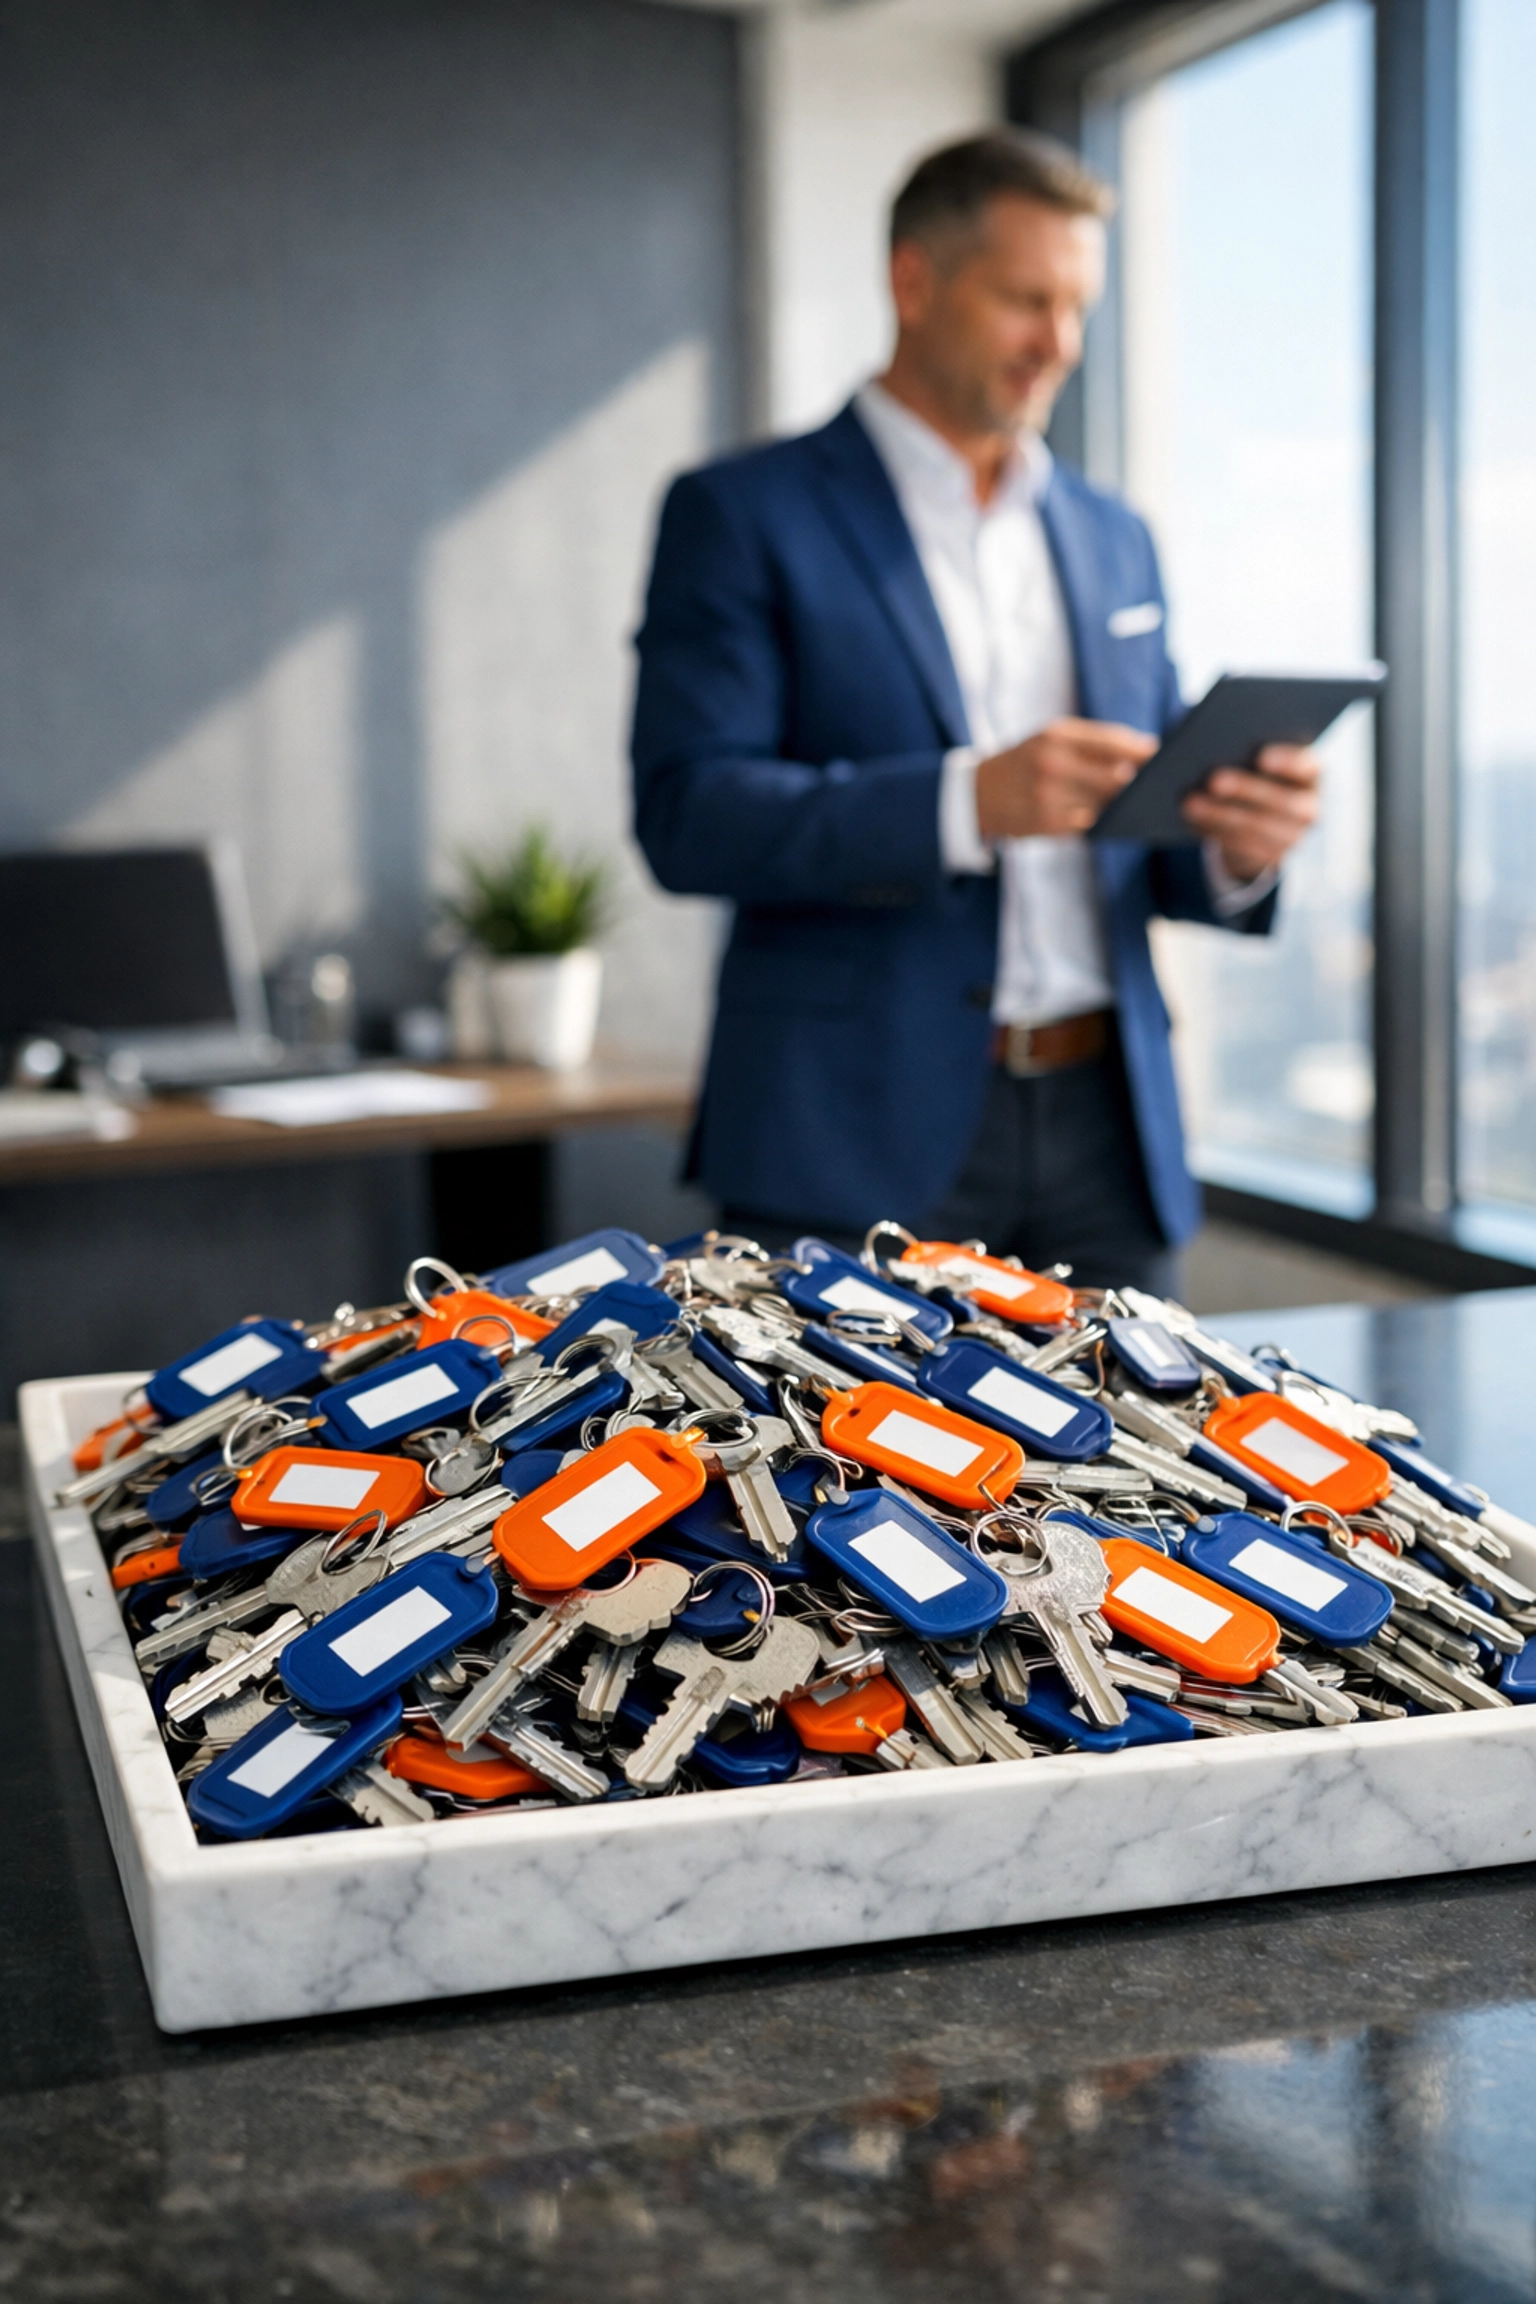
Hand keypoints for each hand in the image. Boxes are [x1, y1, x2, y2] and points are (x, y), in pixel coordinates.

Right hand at [974, 718, 1157, 839]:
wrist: (977, 793)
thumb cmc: (1024, 761)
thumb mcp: (1049, 738)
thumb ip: (1093, 741)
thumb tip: (1144, 749)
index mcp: (1057, 736)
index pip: (1114, 742)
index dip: (1141, 751)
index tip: (1159, 755)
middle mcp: (1053, 764)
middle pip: (1116, 777)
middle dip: (1132, 782)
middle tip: (1145, 784)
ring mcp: (1050, 797)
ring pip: (1104, 804)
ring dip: (1116, 804)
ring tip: (1122, 800)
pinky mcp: (1047, 824)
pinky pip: (1088, 824)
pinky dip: (1095, 820)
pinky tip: (1094, 815)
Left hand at [1180, 744, 1321, 880]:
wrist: (1264, 814)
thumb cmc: (1253, 767)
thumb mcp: (1252, 752)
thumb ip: (1238, 737)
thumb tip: (1188, 736)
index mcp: (1311, 771)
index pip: (1307, 766)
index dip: (1288, 762)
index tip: (1261, 756)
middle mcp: (1310, 805)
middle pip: (1280, 801)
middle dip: (1246, 789)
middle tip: (1213, 779)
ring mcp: (1293, 835)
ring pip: (1257, 828)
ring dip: (1221, 815)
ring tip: (1189, 802)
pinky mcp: (1271, 856)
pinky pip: (1242, 847)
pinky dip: (1215, 831)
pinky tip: (1190, 819)